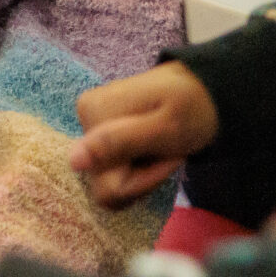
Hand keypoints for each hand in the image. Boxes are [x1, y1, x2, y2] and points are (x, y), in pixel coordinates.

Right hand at [68, 61, 218, 208]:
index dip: (143, 181)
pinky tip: (150, 151)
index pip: (107, 185)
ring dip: (139, 175)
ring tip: (160, 151)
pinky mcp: (98, 132)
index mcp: (94, 113)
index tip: (168, 158)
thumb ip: (119, 143)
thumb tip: (73, 161)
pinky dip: (135, 169)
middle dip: (141, 179)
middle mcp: (84, 118)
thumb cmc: (191, 108)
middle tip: (166, 154)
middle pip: (103, 184)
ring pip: (106, 180)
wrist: (201, 91)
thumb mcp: (165, 128)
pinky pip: (111, 170)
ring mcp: (90, 126)